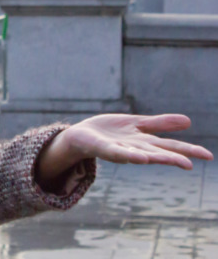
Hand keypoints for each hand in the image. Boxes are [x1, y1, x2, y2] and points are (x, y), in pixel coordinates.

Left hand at [37, 114, 213, 185]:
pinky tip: (139, 157)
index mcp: (144, 141)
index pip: (170, 145)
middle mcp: (135, 148)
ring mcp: (119, 149)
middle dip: (173, 158)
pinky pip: (116, 152)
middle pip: (157, 152)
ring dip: (153, 157)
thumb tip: (188, 121)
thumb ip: (160, 123)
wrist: (81, 136)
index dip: (188, 150)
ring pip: (139, 154)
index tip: (208, 156)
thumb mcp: (137, 123)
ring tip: (169, 160)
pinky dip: (127, 155)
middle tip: (191, 164)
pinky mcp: (103, 148)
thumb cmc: (110, 132)